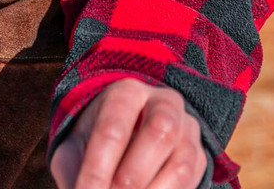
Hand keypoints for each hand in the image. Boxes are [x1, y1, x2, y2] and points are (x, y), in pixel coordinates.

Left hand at [51, 79, 207, 188]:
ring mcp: (187, 128)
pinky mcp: (200, 156)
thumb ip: (73, 170)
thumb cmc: (93, 145)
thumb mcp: (75, 149)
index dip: (96, 171)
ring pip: (182, 163)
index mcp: (126, 93)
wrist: (122, 142)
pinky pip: (193, 181)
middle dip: (132, 178)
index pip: (112, 131)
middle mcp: (163, 102)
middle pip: (159, 134)